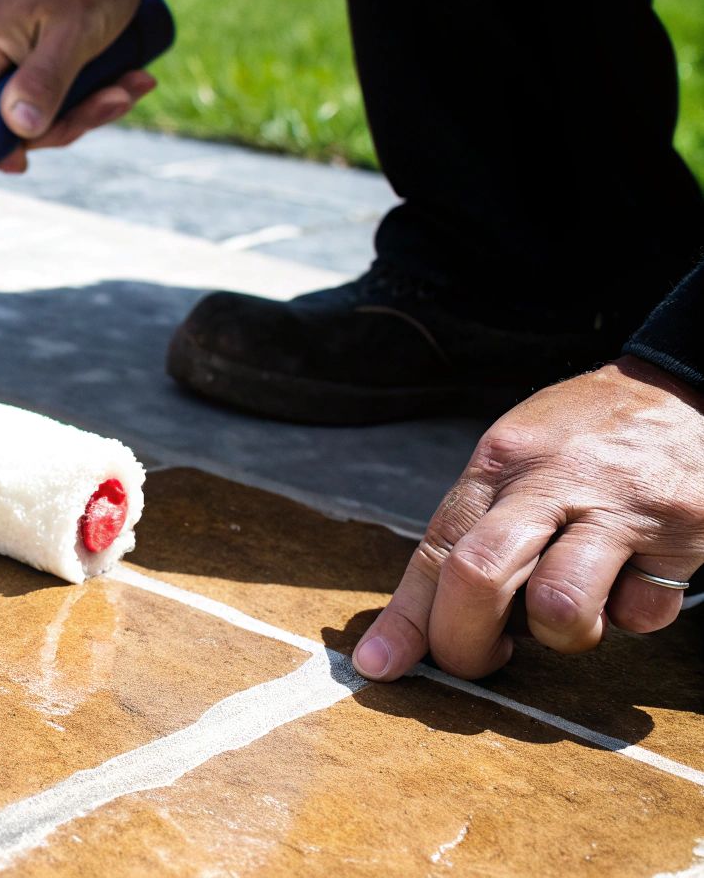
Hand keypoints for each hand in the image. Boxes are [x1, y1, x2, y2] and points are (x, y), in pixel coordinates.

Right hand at [0, 0, 165, 173]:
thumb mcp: (75, 34)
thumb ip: (44, 81)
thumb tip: (19, 132)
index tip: (24, 165)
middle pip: (2, 118)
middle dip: (62, 123)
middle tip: (113, 102)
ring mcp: (5, 47)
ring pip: (32, 107)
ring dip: (86, 107)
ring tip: (131, 84)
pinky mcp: (27, 49)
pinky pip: (48, 89)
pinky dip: (87, 93)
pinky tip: (126, 78)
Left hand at [354, 356, 703, 681]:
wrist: (684, 389)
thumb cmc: (585, 439)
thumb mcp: (516, 459)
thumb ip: (474, 529)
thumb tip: (423, 620)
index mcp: (499, 463)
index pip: (436, 548)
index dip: (406, 619)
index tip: (381, 665)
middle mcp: (552, 481)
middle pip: (479, 577)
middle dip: (465, 643)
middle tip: (480, 659)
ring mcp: (619, 507)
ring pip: (561, 609)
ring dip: (561, 634)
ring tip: (573, 604)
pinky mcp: (681, 532)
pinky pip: (642, 613)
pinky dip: (632, 612)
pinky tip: (634, 574)